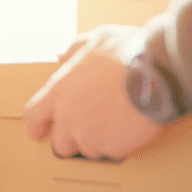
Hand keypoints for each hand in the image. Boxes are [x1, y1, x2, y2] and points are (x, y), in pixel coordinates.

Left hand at [24, 25, 163, 159]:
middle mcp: (68, 117)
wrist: (158, 72)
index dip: (36, 126)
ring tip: (117, 122)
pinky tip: (130, 127)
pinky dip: (119, 144)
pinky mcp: (111, 148)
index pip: (33, 116)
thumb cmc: (129, 52)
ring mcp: (89, 136)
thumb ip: (74, 50)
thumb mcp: (97, 39)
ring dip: (99, 141)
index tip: (39, 133)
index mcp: (59, 92)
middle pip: (60, 144)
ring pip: (88, 150)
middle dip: (73, 140)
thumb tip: (62, 56)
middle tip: (92, 128)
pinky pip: (111, 152)